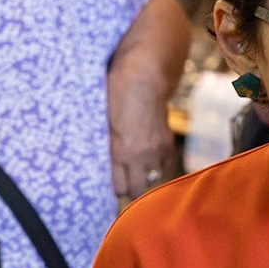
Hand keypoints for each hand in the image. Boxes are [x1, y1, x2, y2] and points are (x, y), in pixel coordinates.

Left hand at [108, 69, 175, 199]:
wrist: (145, 76)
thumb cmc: (115, 93)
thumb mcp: (102, 121)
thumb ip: (105, 146)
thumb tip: (100, 167)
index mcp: (119, 150)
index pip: (119, 189)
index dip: (114, 187)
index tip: (111, 180)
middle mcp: (140, 154)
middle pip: (137, 190)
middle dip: (129, 187)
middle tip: (123, 177)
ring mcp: (157, 150)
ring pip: (152, 180)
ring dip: (144, 176)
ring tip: (136, 167)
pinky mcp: (168, 143)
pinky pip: (163, 167)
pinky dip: (156, 165)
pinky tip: (148, 155)